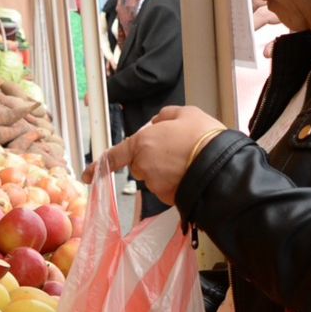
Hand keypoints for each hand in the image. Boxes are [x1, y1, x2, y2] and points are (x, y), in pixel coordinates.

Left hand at [86, 105, 227, 206]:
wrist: (222, 168)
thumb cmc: (204, 138)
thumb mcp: (187, 113)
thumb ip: (166, 116)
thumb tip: (157, 121)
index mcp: (142, 143)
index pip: (115, 156)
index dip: (100, 165)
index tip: (88, 175)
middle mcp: (144, 166)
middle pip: (140, 165)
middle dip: (152, 159)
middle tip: (177, 150)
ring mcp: (155, 184)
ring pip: (154, 177)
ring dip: (165, 171)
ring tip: (188, 161)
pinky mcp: (167, 198)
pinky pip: (167, 189)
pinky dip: (175, 183)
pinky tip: (190, 174)